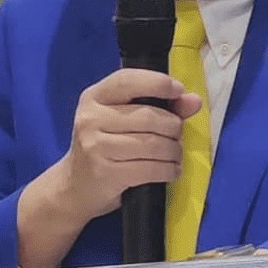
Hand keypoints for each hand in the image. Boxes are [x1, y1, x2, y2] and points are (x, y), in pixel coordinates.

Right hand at [59, 68, 202, 222]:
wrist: (74, 187)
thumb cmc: (104, 147)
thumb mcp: (122, 120)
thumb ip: (160, 107)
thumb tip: (194, 101)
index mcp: (94, 97)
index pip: (127, 80)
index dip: (156, 83)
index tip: (178, 90)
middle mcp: (91, 118)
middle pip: (148, 116)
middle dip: (173, 127)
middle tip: (177, 136)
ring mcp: (95, 146)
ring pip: (152, 144)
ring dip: (173, 151)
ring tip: (175, 154)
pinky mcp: (105, 173)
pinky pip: (150, 168)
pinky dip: (168, 170)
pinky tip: (171, 170)